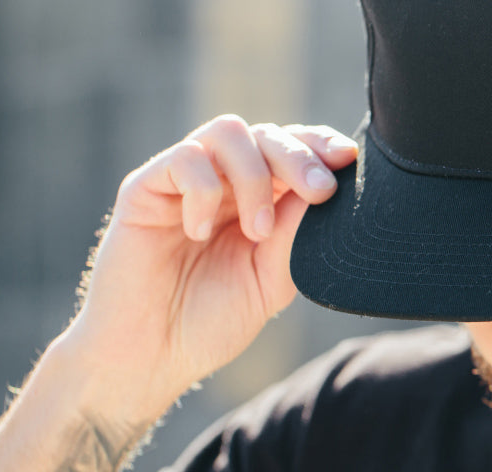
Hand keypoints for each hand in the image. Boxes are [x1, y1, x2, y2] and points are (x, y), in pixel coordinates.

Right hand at [58, 116, 355, 421]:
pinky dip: (204, 191)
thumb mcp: (270, 281)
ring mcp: (182, 182)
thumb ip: (295, 235)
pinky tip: (200, 233)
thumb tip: (326, 189)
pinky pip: (183, 159)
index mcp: (257, 199)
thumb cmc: (208, 323)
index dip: (321, 145)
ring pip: (228, 132)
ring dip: (255, 176)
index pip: (293, 148)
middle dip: (301, 156)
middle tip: (320, 191)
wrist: (148, 359)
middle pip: (267, 134)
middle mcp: (222, 182)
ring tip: (258, 230)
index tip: (348, 162)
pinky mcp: (144, 189)